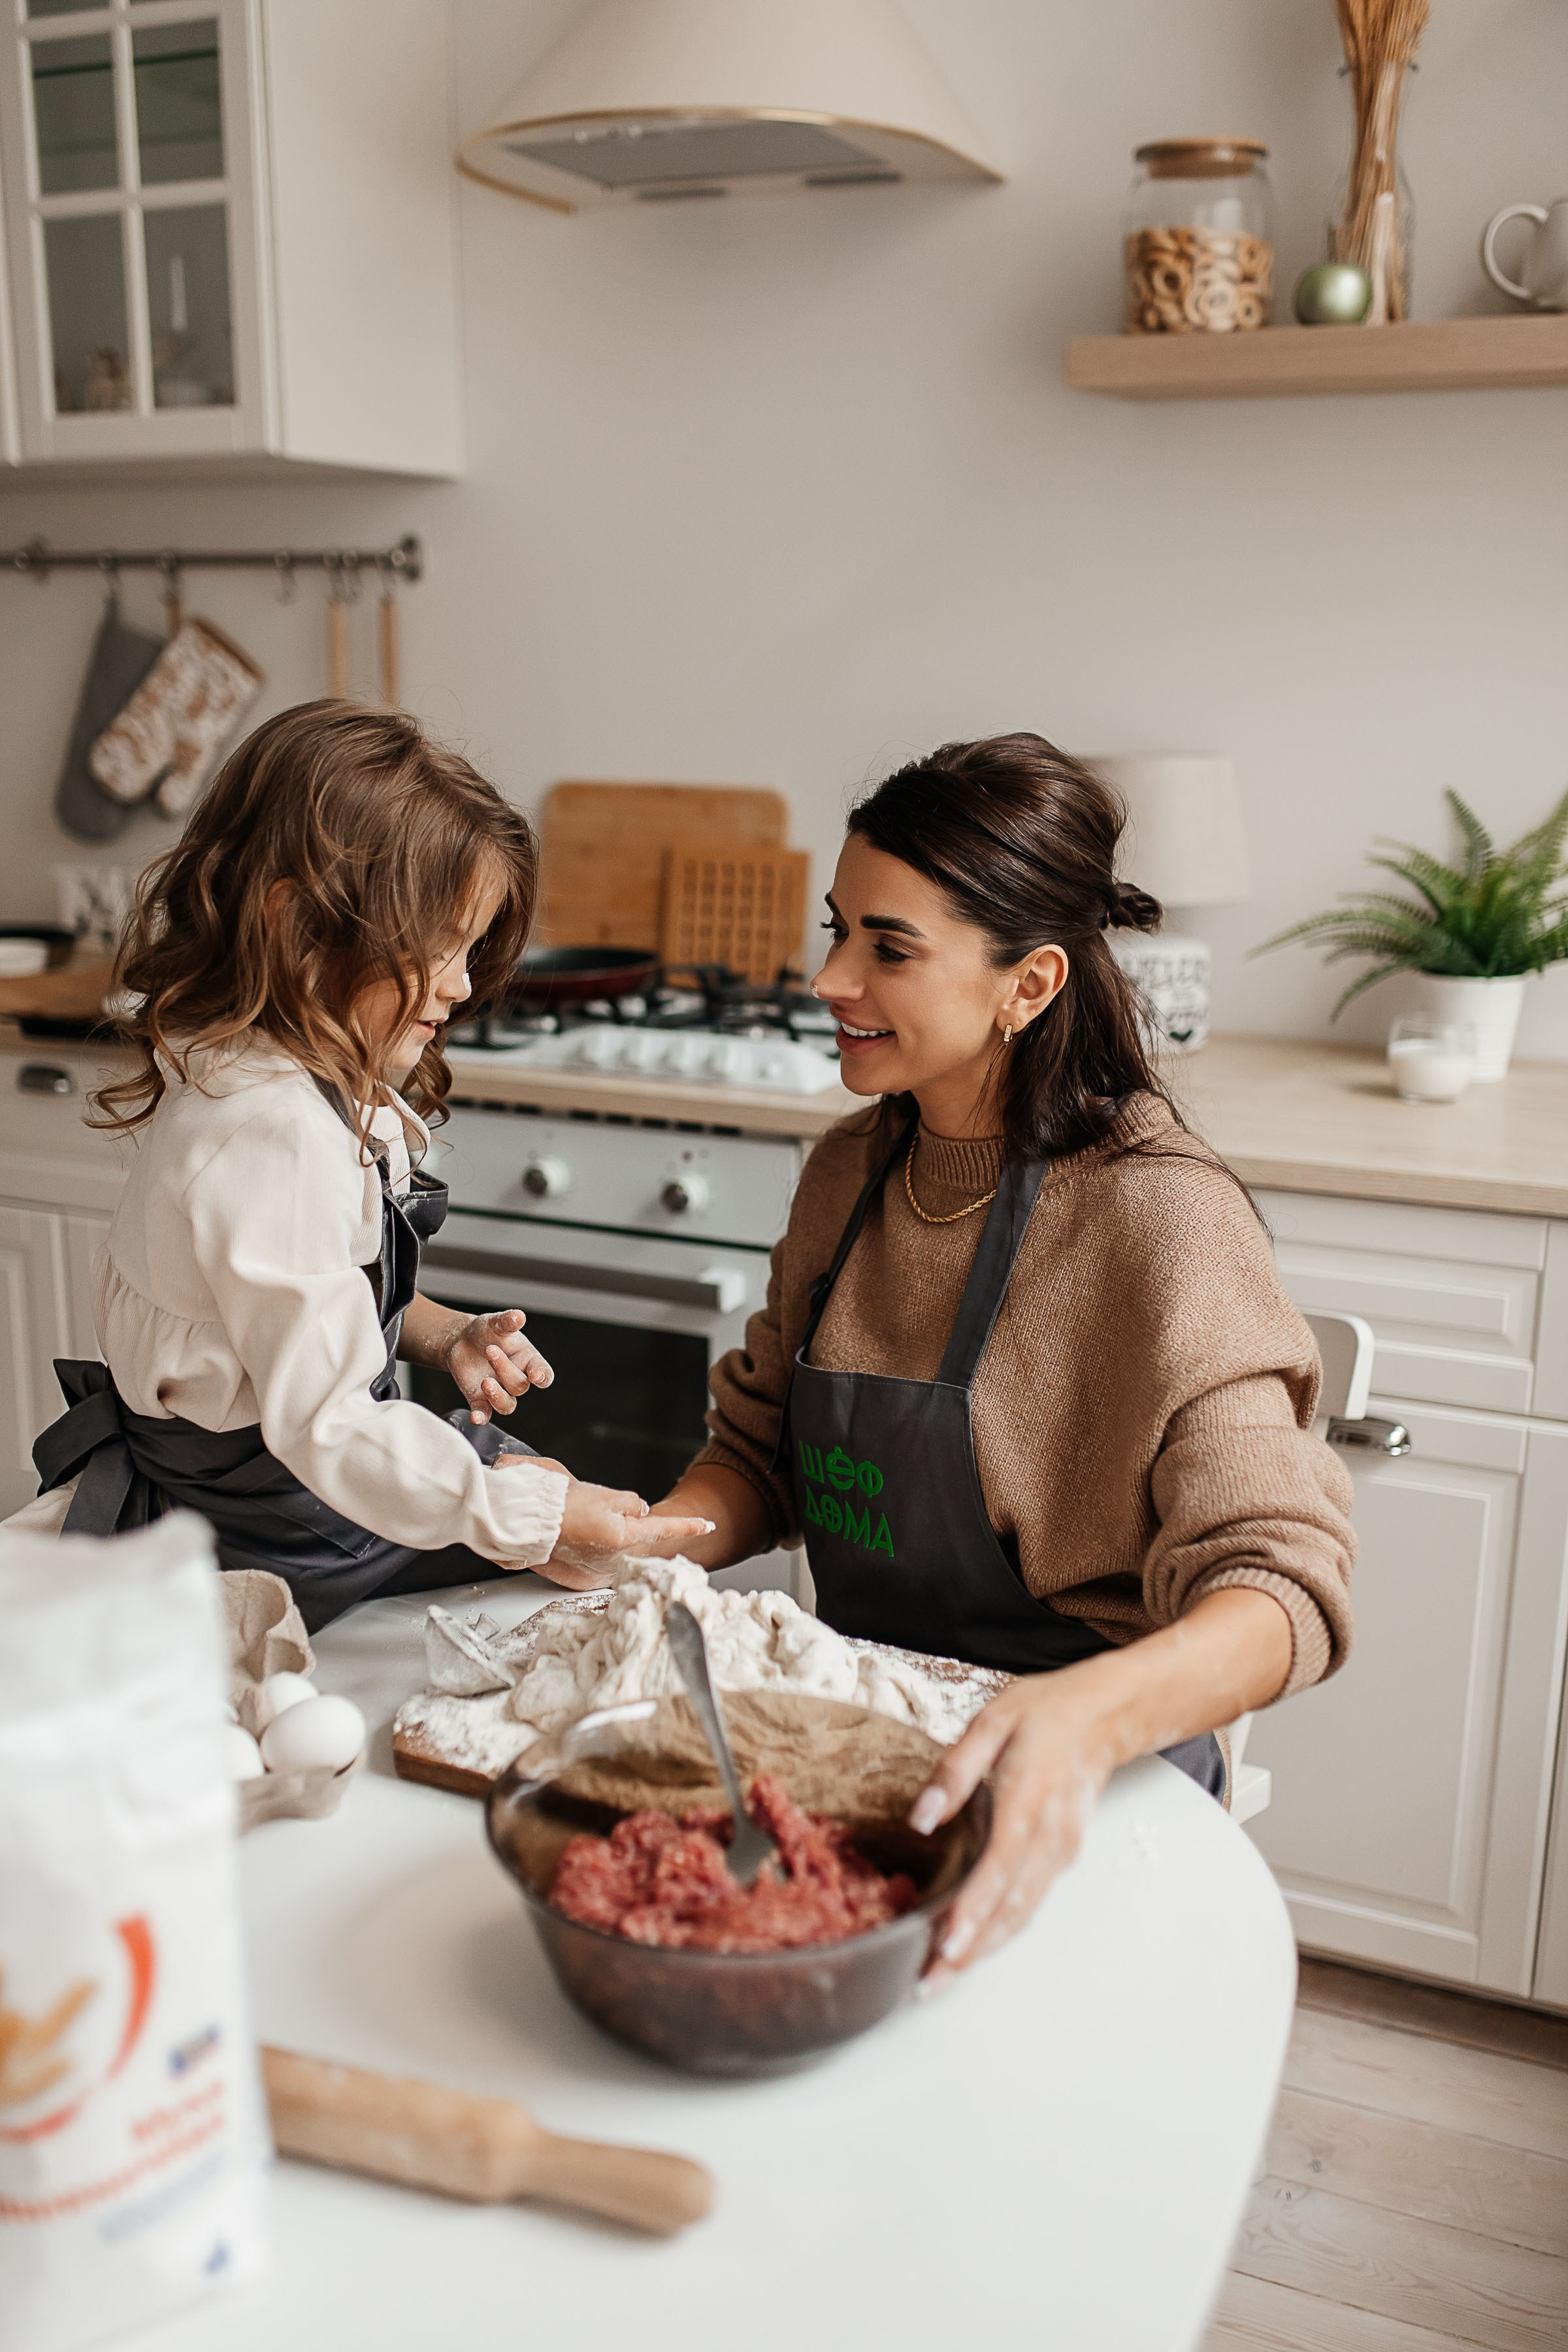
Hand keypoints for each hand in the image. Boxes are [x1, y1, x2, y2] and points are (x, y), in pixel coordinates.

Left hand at [439, 1309, 552, 1423]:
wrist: (461, 1340)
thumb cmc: (485, 1332)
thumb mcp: (495, 1323)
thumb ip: (507, 1321)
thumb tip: (518, 1316)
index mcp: (528, 1360)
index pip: (543, 1373)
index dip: (542, 1376)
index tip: (536, 1375)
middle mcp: (516, 1378)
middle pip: (519, 1386)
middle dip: (505, 1369)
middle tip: (490, 1350)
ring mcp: (499, 1391)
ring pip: (507, 1405)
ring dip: (498, 1396)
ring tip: (486, 1382)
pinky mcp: (480, 1400)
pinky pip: (484, 1414)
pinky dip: (480, 1417)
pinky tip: (475, 1417)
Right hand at [546, 1484, 714, 1587]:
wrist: (531, 1524)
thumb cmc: (562, 1509)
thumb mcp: (604, 1496)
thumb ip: (630, 1504)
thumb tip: (640, 1509)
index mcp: (625, 1536)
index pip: (665, 1529)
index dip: (689, 1526)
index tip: (707, 1525)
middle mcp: (615, 1557)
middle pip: (638, 1538)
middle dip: (630, 1524)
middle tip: (601, 1511)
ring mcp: (600, 1567)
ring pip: (619, 1547)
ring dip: (611, 1535)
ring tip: (584, 1522)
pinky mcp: (585, 1573)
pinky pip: (600, 1557)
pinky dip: (597, 1547)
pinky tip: (581, 1537)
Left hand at [907, 1679, 1115, 1990]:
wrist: (1105, 1715)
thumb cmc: (1045, 1714)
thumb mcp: (991, 1722)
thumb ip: (955, 1772)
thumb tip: (922, 1818)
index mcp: (1029, 1798)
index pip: (999, 1866)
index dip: (974, 1909)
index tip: (948, 1943)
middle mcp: (1049, 1835)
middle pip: (1012, 1906)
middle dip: (972, 1950)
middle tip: (931, 1982)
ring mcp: (1061, 1850)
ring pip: (1024, 1912)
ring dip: (986, 1948)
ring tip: (945, 1974)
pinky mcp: (1063, 1856)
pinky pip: (1031, 1900)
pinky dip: (1003, 1928)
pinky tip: (975, 1940)